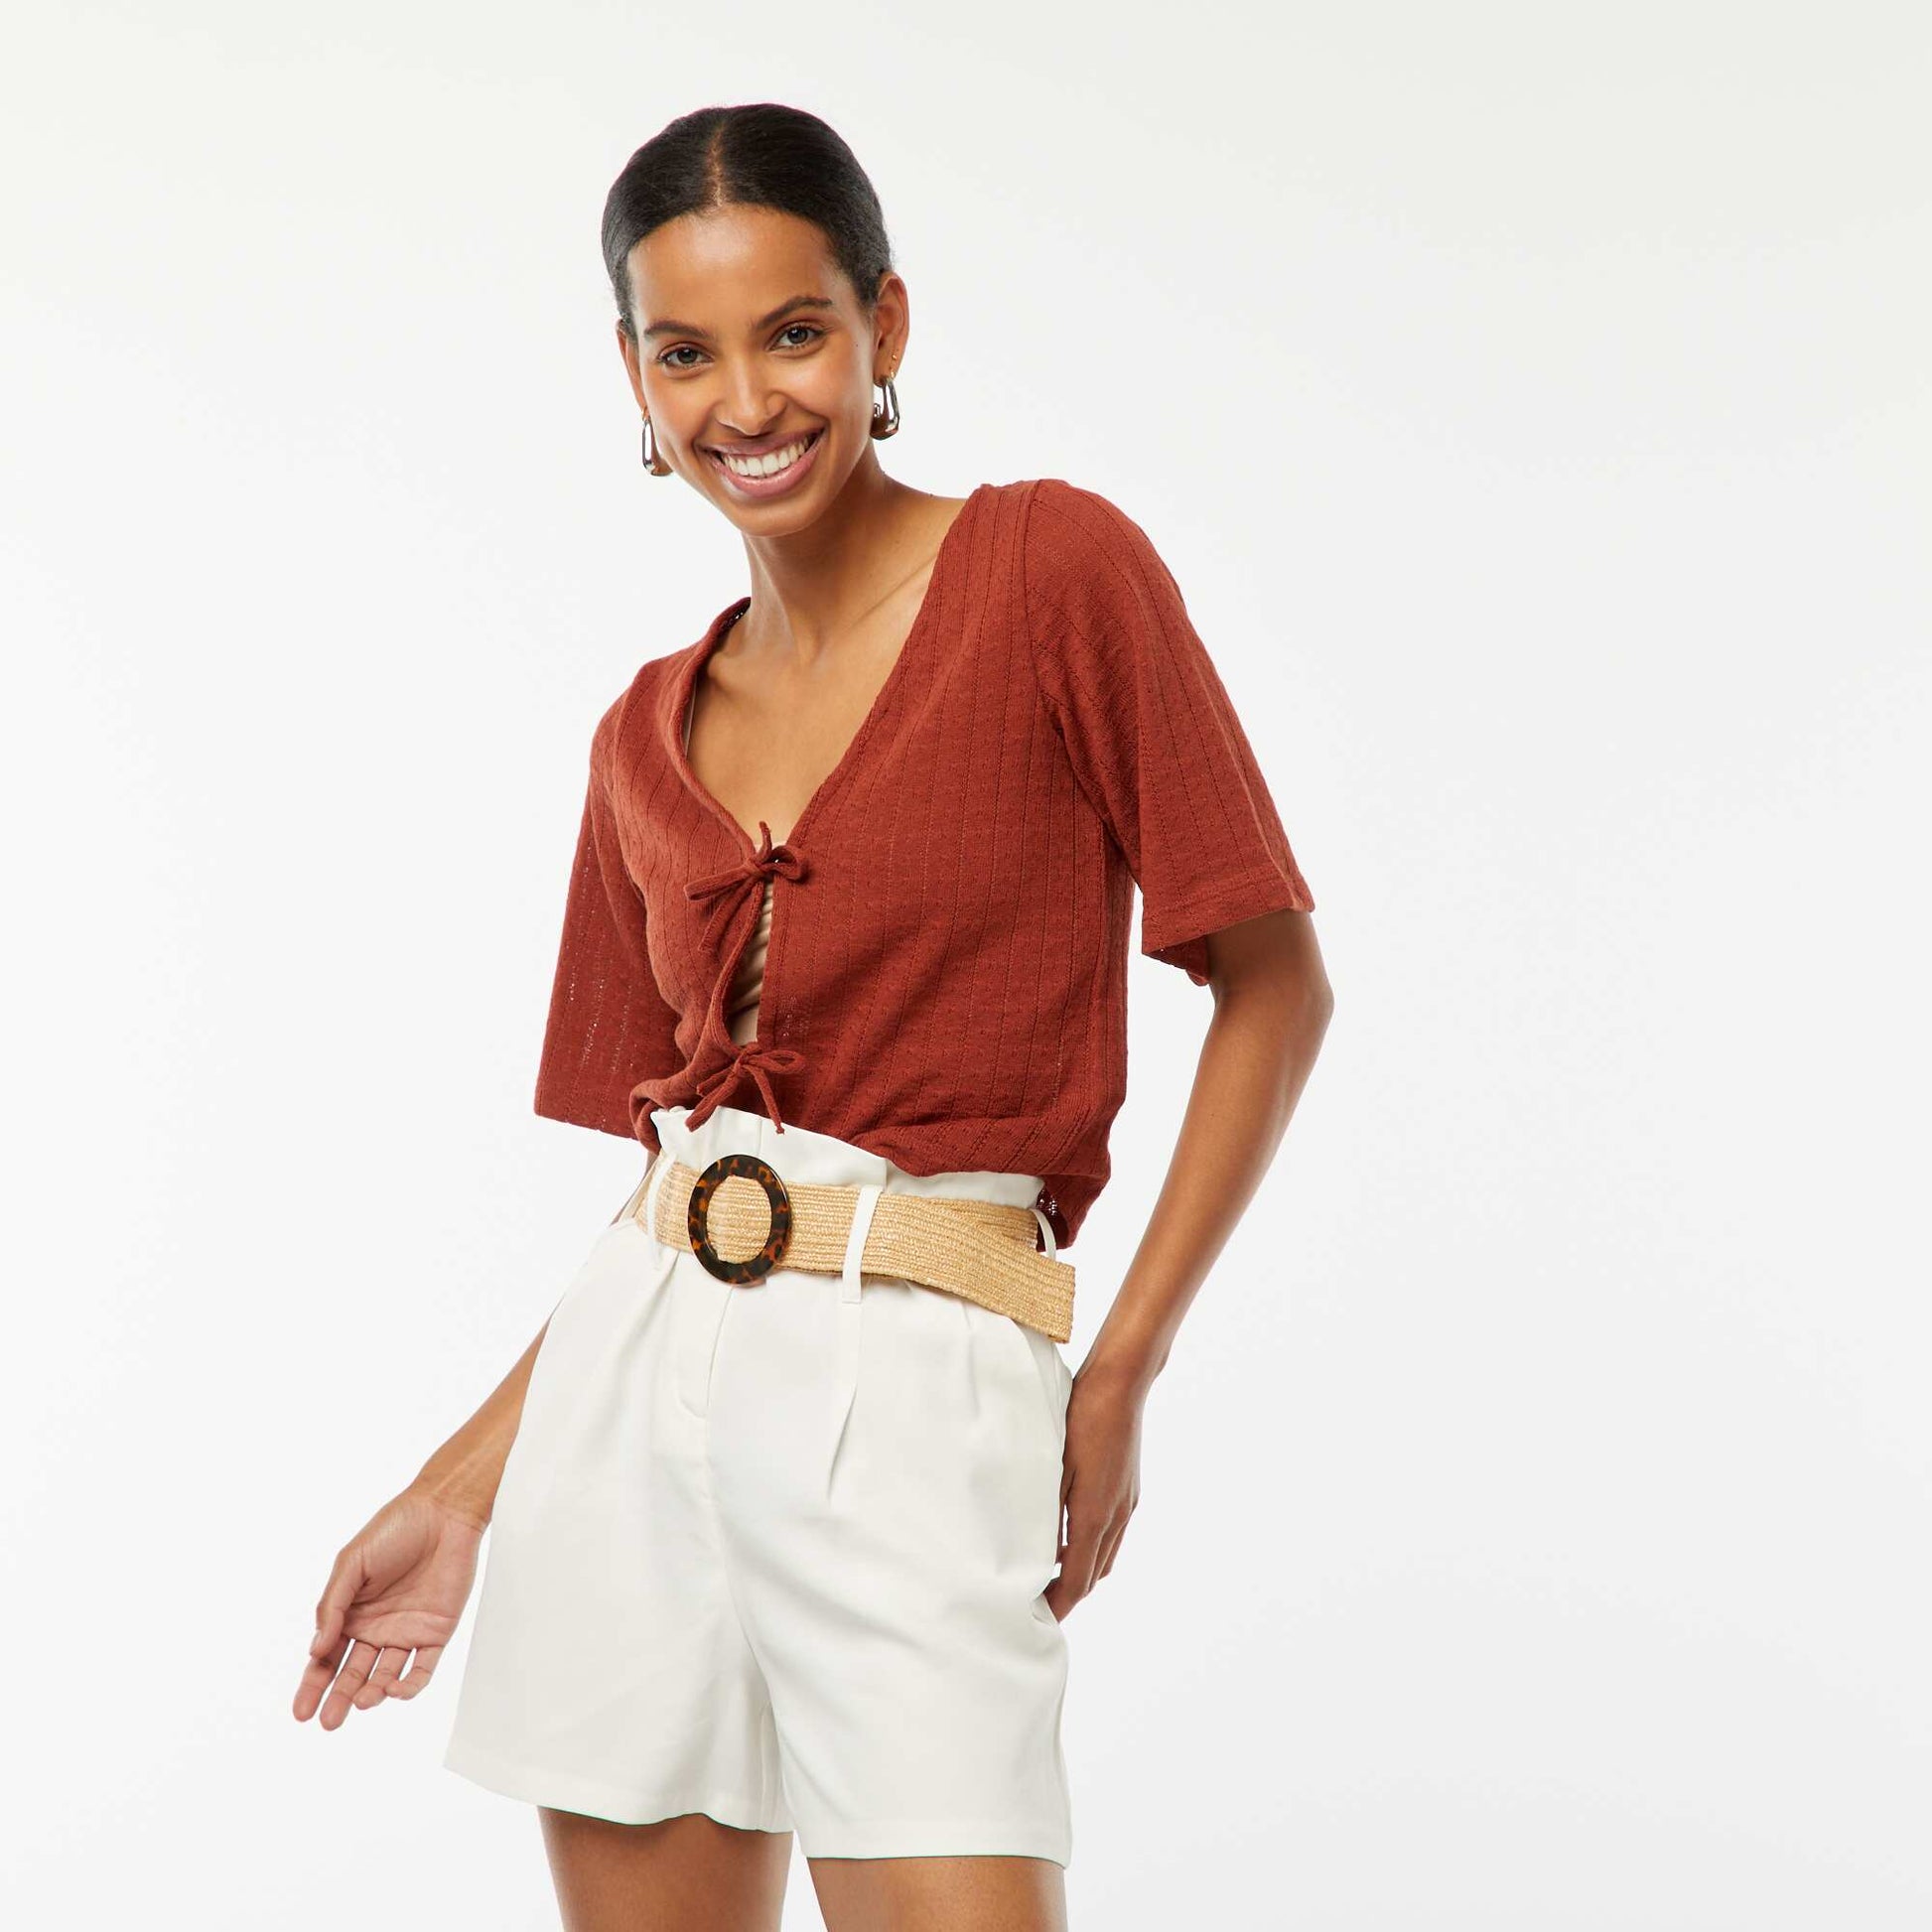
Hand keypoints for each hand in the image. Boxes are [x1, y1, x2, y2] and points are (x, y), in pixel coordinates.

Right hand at [291, 1485, 484, 1729]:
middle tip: (329, 1721)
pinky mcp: (436, 1632)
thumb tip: (315, 1649)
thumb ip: (332, 1605)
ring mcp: (406, 1632)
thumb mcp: (352, 1562)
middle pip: (353, 1674)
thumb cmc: (394, 1530)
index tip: (300, 1713)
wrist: (443, 1512)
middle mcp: (376, 1628)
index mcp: (350, 1613)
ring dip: (372, 1693)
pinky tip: (395, 1691)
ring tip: (362, 1701)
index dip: (313, 1685)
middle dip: (339, 1699)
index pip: (327, 1657)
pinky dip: (409, 1685)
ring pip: (385, 1676)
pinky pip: (422, 1668)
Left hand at [1041, 1355, 1144, 1622]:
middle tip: (1039, 1603)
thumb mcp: (1055, 1464)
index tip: (1039, 1619)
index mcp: (1095, 1514)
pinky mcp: (1130, 1491)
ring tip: (1053, 1577)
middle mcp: (1116, 1516)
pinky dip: (1093, 1550)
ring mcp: (1127, 1504)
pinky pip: (1113, 1536)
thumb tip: (1039, 1551)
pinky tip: (1073, 1540)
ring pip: (1106, 1557)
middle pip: (1095, 1575)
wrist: (1121, 1385)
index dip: (1059, 1604)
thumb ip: (1048, 1511)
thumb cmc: (1081, 1418)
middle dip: (1070, 1594)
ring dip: (1083, 1573)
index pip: (1078, 1579)